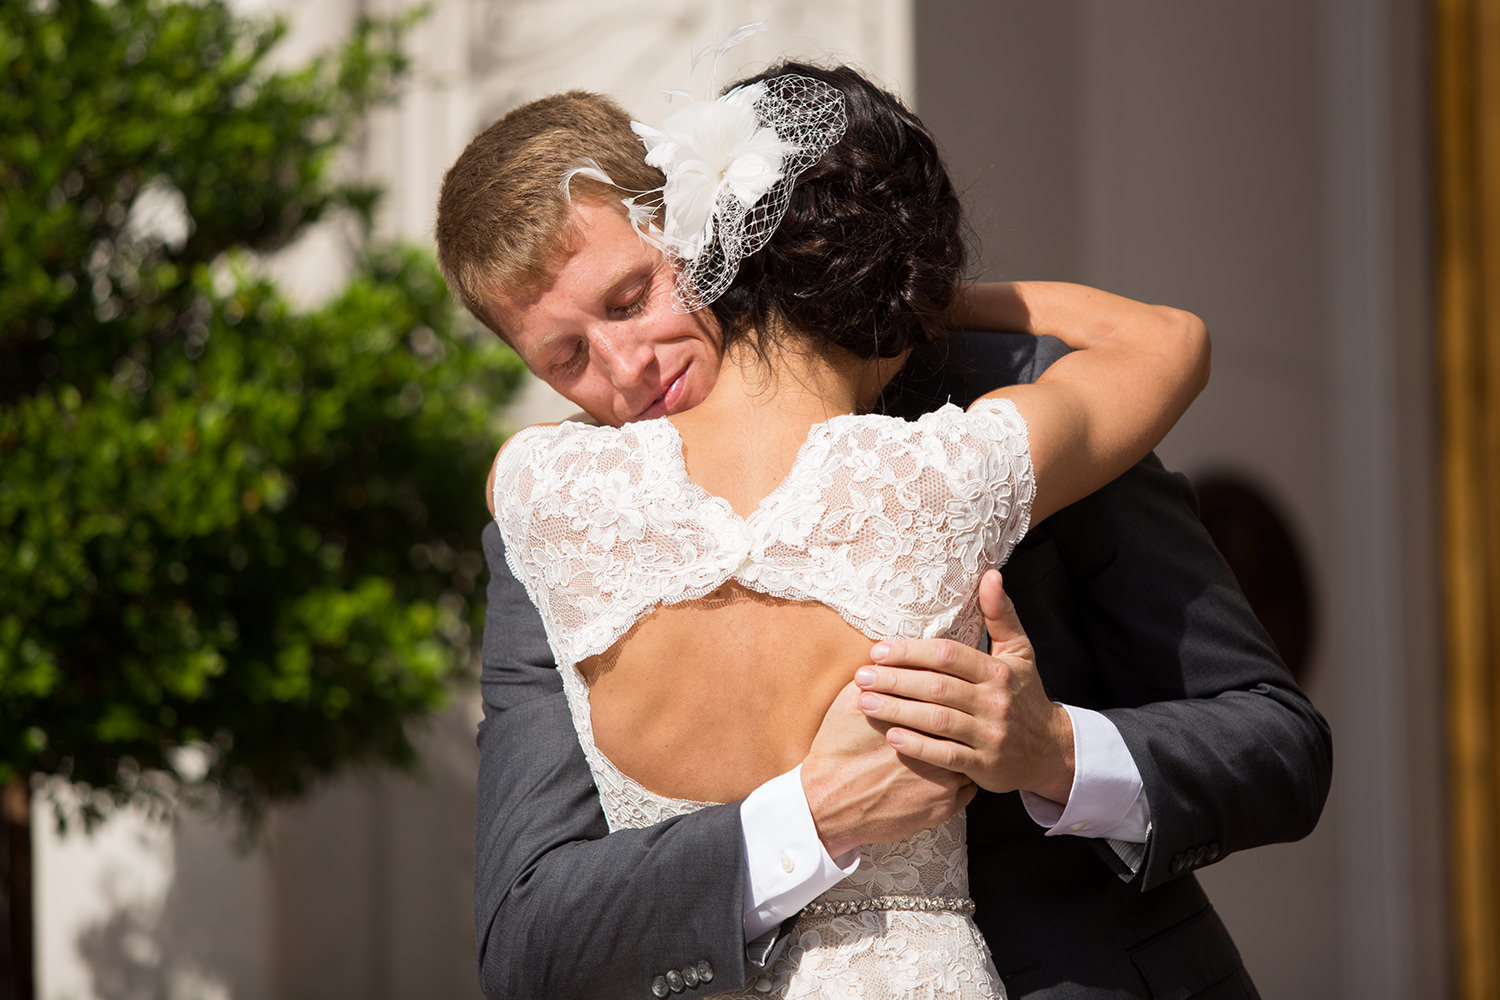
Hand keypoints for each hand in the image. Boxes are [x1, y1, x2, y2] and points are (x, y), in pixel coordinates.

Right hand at [802, 681, 975, 859]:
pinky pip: (967, 786)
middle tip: (955, 710)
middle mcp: (940, 745)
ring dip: (964, 745)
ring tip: (953, 739)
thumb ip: (878, 678)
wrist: (829, 804)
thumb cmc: (837, 751)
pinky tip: (944, 770)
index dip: (945, 686)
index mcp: (918, 716)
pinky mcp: (945, 805)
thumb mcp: (850, 704)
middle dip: (962, 713)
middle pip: (964, 721)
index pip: (947, 692)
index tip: (941, 685)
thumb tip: (894, 659)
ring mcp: (946, 779)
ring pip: (970, 753)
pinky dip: (958, 776)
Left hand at [854, 570, 1075, 802]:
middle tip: (861, 676)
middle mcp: (995, 702)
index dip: (911, 651)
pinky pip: (947, 756)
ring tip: (865, 703)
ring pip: (937, 720)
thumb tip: (989, 574)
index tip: (878, 650)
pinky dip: (918, 747)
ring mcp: (991, 736)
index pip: (948, 655)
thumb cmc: (1024, 694)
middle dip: (895, 680)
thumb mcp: (1019, 651)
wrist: (1051, 750)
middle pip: (937, 687)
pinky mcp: (986, 766)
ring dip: (897, 711)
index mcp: (998, 671)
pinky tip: (892, 737)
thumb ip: (1000, 614)